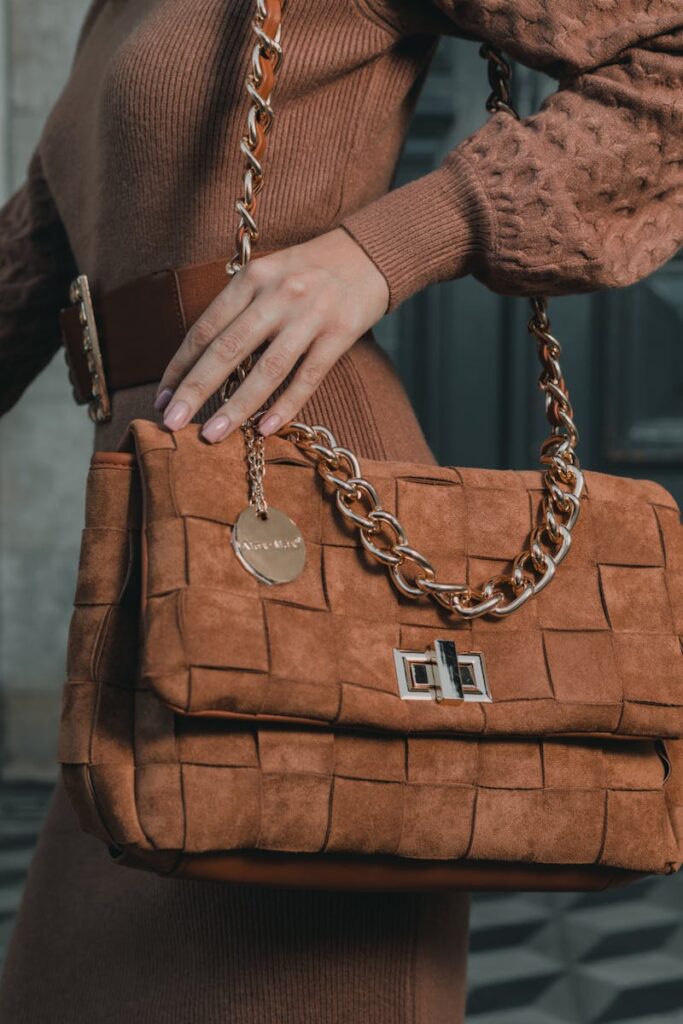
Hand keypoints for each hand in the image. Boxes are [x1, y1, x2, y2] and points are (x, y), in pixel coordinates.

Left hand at [154, 228, 389, 442]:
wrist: (369, 253)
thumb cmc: (309, 272)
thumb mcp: (268, 277)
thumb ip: (239, 310)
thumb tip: (203, 362)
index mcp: (252, 279)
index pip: (205, 328)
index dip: (180, 365)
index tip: (161, 398)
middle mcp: (277, 295)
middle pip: (227, 349)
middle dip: (195, 389)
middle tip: (171, 423)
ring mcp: (309, 315)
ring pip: (266, 369)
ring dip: (236, 406)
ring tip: (212, 435)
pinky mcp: (340, 333)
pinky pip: (308, 377)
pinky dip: (286, 405)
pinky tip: (264, 429)